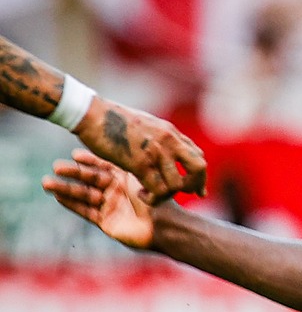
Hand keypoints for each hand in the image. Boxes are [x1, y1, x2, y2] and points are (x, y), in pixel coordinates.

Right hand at [43, 150, 155, 248]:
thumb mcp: (139, 177)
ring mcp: (109, 206)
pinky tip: (57, 197)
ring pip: (83, 195)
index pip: (102, 166)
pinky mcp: (105, 222)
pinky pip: (85, 211)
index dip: (88, 160)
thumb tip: (108, 144)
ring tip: (46, 183)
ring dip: (65, 189)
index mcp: (125, 178)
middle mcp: (116, 190)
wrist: (165, 227)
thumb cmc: (158, 199)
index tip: (74, 154)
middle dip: (72, 173)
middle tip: (56, 166)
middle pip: (89, 179)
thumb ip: (124, 164)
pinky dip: (71, 204)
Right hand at [74, 97, 206, 201]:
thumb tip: (163, 145)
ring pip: (179, 184)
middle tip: (184, 194)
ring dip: (168, 195)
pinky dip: (153, 198)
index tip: (196, 189)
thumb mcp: (145, 123)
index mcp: (170, 132)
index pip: (197, 155)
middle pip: (199, 168)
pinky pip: (158, 190)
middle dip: (195, 184)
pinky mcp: (140, 163)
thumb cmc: (111, 119)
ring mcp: (156, 152)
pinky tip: (141, 194)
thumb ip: (159, 135)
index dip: (199, 175)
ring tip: (153, 195)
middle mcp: (169, 141)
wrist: (91, 113)